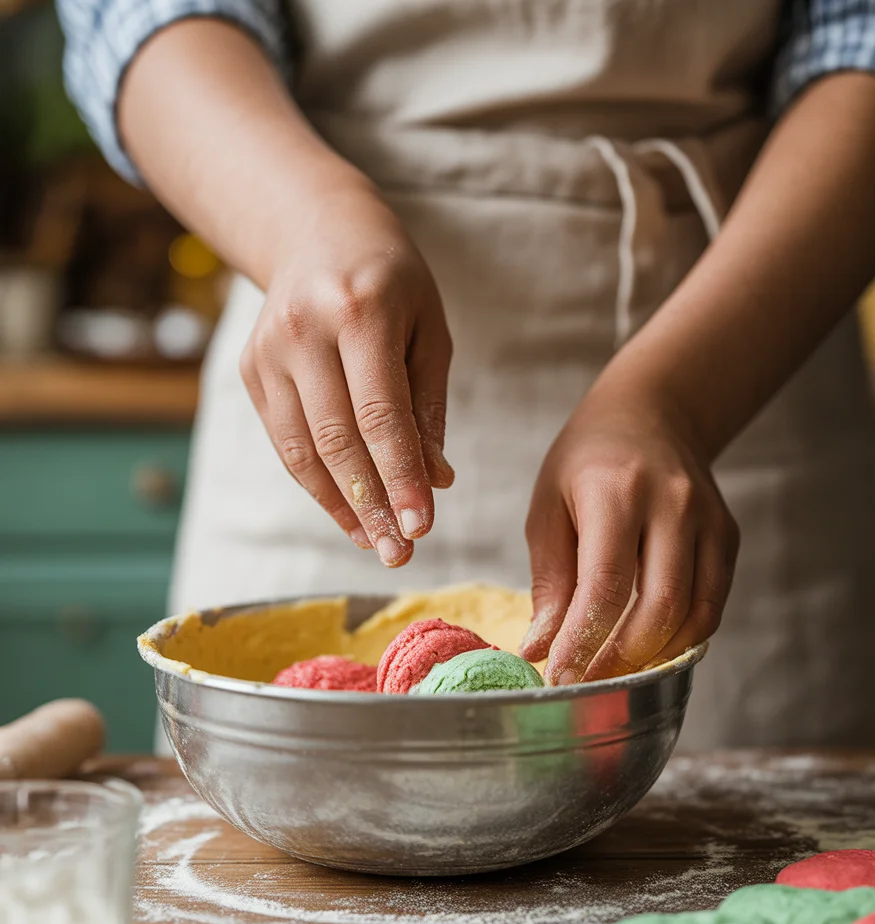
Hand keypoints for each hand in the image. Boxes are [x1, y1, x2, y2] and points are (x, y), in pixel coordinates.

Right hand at [240, 179, 453, 566]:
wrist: (315, 230)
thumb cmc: (391, 282)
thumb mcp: (427, 330)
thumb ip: (427, 406)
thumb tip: (435, 481)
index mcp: (361, 310)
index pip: (382, 414)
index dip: (400, 477)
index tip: (421, 527)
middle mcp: (305, 329)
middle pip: (338, 439)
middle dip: (373, 505)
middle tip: (402, 554)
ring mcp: (269, 350)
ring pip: (304, 450)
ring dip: (342, 507)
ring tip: (377, 544)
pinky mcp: (251, 370)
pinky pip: (286, 443)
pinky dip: (317, 485)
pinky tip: (349, 514)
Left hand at [519, 381, 738, 682]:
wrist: (650, 414)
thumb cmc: (585, 463)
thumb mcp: (548, 508)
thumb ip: (550, 581)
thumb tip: (539, 648)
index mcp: (616, 492)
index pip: (606, 584)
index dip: (584, 641)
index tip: (560, 678)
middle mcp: (672, 505)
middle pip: (660, 606)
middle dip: (621, 658)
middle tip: (586, 683)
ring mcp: (709, 521)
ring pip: (694, 614)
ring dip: (653, 657)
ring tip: (614, 672)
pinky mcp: (728, 537)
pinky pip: (712, 605)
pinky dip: (681, 638)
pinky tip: (648, 648)